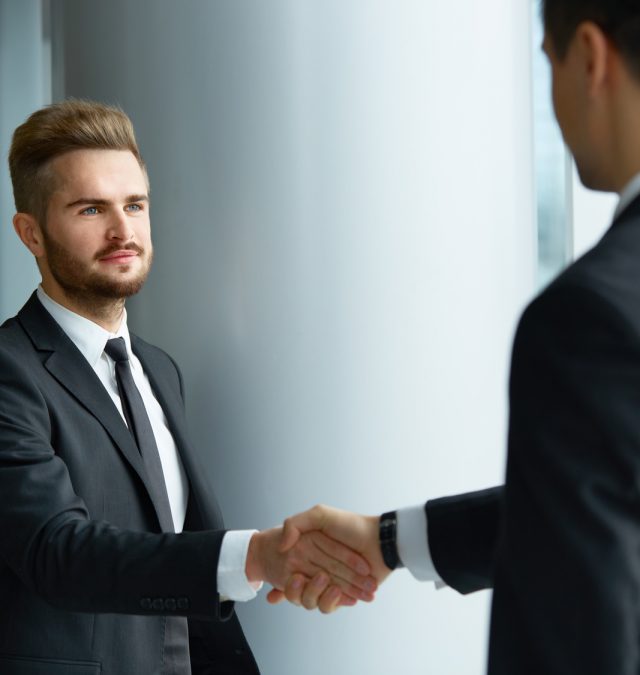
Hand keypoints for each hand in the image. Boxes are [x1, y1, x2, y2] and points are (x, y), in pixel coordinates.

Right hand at [246, 525, 377, 612]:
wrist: (380, 541)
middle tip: (299, 580)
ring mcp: (330, 584)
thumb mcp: (320, 515)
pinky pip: (329, 606)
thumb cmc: (351, 526)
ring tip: (327, 581)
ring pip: (310, 601)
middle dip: (295, 589)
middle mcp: (317, 569)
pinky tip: (337, 591)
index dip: (282, 577)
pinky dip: (332, 600)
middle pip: (297, 589)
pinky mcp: (343, 595)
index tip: (284, 576)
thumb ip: (295, 524)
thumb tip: (281, 546)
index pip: (288, 570)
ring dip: (316, 593)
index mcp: (308, 552)